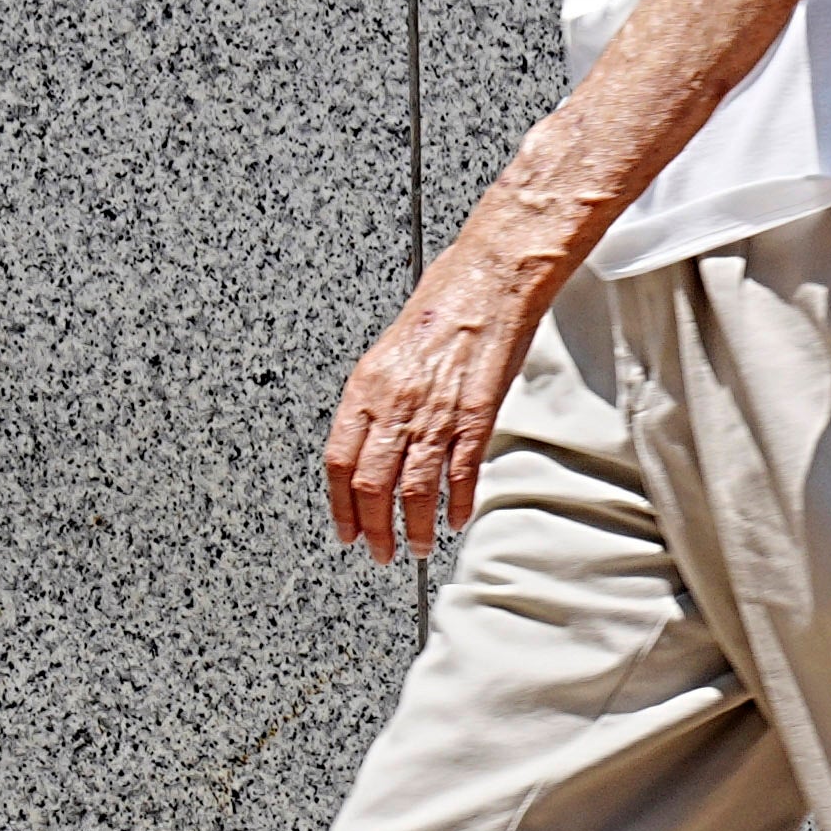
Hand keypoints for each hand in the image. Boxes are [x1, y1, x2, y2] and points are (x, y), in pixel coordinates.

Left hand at [325, 233, 567, 562]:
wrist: (491, 278)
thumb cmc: (445, 303)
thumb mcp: (392, 350)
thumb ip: (379, 396)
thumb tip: (371, 438)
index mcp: (366, 386)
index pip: (340, 461)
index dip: (340, 504)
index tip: (345, 530)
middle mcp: (394, 402)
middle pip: (372, 484)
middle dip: (374, 528)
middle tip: (379, 552)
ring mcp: (436, 411)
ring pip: (414, 487)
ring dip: (414, 526)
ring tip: (418, 547)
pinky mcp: (477, 413)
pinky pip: (461, 471)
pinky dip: (457, 502)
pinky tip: (456, 518)